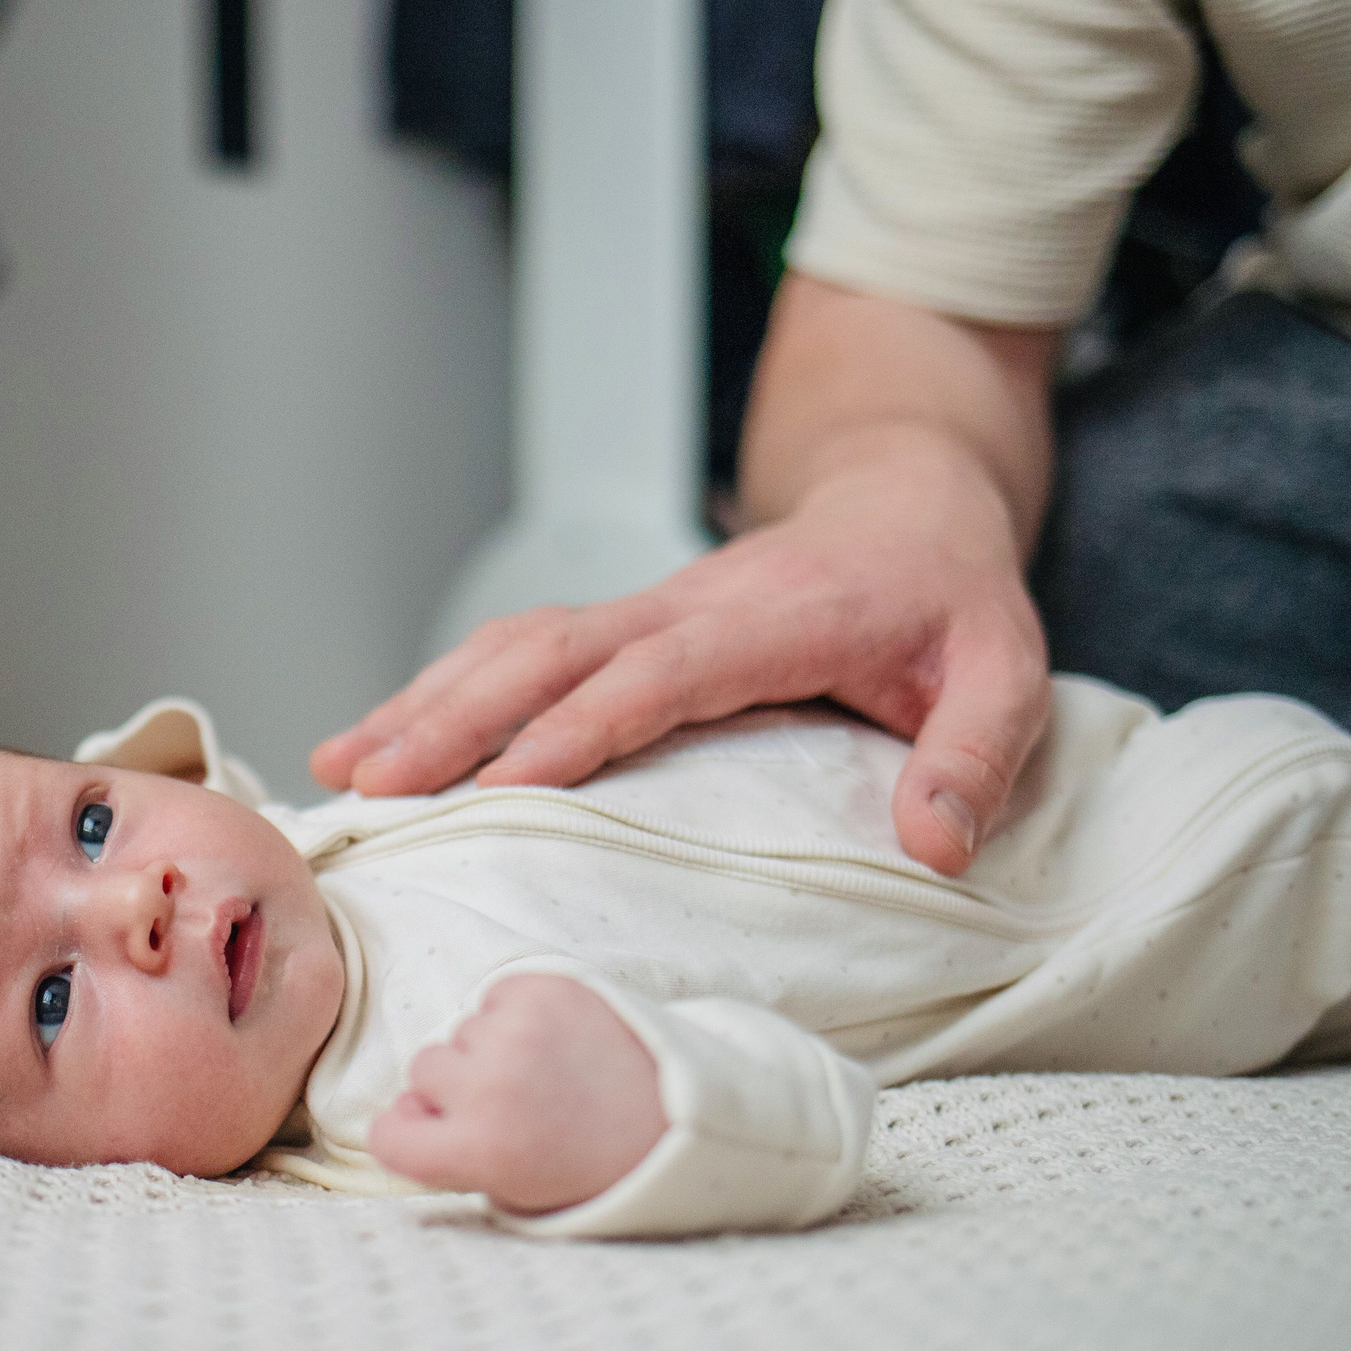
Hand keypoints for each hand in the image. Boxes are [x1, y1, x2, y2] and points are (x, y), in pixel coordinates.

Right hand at [312, 276, 1057, 875]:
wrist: (907, 502)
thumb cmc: (951, 598)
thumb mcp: (1007, 673)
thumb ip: (976, 757)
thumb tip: (934, 847)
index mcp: (770, 619)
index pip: (659, 672)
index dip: (580, 726)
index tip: (504, 788)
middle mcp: (685, 606)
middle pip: (548, 650)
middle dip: (454, 715)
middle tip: (376, 786)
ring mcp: (645, 612)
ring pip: (513, 644)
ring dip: (425, 701)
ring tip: (343, 767)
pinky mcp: (624, 628)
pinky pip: (518, 653)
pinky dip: (443, 691)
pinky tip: (387, 740)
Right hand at [367, 974, 668, 1215]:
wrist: (680, 1117)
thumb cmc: (590, 1160)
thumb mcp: (515, 1189)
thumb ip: (447, 1156)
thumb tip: (399, 1109)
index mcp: (481, 1150)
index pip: (387, 1135)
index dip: (407, 1133)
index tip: (437, 1134)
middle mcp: (492, 1087)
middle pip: (424, 1072)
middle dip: (458, 1086)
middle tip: (518, 1104)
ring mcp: (517, 1031)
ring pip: (462, 1031)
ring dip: (490, 1048)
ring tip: (547, 1072)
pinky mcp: (543, 988)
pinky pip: (495, 998)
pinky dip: (515, 1015)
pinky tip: (556, 1042)